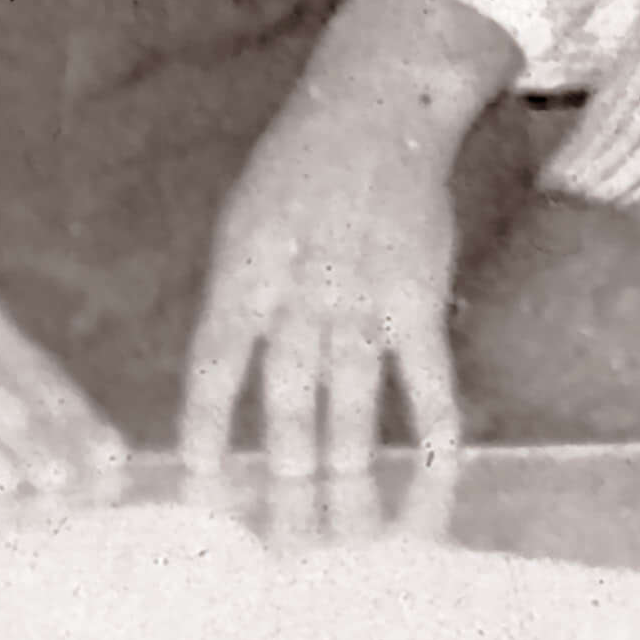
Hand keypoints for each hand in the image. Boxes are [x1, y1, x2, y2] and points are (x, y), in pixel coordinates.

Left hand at [179, 0, 519, 483]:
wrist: (376, 110)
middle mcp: (301, 294)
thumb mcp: (244, 223)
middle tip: (285, 529)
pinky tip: (437, 464)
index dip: (207, 428)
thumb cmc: (299, 168)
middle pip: (288, 397)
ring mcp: (363, 297)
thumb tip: (230, 374)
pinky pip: (425, 369)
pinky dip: (433, 419)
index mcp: (246, 274)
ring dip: (348, 461)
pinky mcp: (416, 294)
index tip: (202, 484)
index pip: (215, 366)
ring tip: (345, 518)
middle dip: (285, 468)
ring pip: (352, 396)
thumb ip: (238, 296)